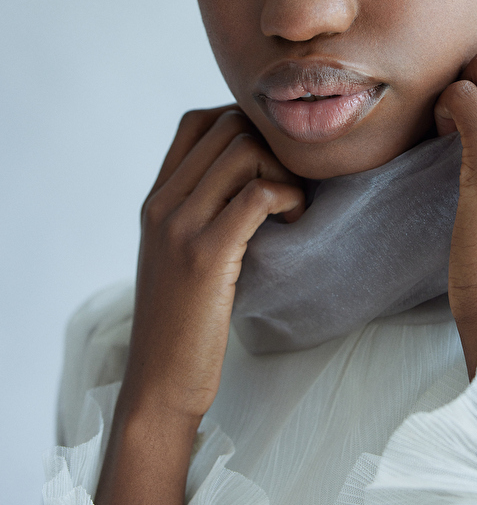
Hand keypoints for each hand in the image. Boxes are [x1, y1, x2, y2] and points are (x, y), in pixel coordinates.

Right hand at [88, 105, 303, 504]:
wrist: (160, 383)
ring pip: (245, 151)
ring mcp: (180, 227)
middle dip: (274, 147)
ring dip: (285, 171)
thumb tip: (252, 180)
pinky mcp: (206, 255)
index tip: (270, 165)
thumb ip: (200, 214)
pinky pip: (258, 195)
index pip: (198, 121)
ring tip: (292, 209)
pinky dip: (288, 198)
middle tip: (290, 188)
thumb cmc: (183, 324)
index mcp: (156, 199)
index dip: (243, 127)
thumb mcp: (179, 256)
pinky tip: (293, 224)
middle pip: (230, 127)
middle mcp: (163, 203)